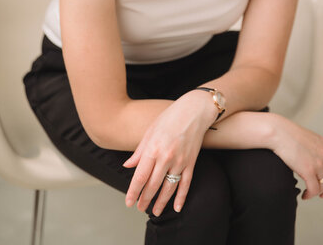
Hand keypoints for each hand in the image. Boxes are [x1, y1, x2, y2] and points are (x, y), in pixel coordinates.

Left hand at [123, 92, 216, 215]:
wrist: (194, 110)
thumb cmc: (170, 117)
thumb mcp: (150, 131)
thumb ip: (139, 151)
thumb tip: (128, 166)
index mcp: (153, 149)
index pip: (140, 177)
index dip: (133, 192)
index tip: (129, 202)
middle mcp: (166, 157)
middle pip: (153, 185)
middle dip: (145, 199)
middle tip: (139, 208)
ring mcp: (180, 160)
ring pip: (169, 188)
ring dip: (160, 202)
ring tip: (154, 211)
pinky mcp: (191, 162)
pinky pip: (186, 183)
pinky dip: (181, 197)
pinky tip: (176, 207)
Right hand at [269, 114, 322, 199]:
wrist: (278, 132)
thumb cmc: (288, 135)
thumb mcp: (309, 139)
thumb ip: (317, 149)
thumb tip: (318, 163)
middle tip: (322, 195)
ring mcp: (318, 163)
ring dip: (317, 193)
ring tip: (309, 193)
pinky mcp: (308, 170)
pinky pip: (314, 189)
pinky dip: (310, 195)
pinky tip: (304, 195)